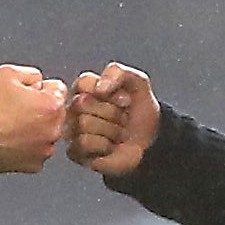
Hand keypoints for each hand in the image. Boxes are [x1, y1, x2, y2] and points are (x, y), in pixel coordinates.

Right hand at [0, 64, 69, 172]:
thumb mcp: (7, 73)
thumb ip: (32, 74)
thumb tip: (39, 82)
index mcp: (52, 106)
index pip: (58, 89)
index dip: (39, 88)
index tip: (25, 94)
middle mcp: (54, 130)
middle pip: (55, 112)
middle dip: (40, 109)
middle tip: (16, 109)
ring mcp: (45, 150)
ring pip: (47, 132)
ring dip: (36, 128)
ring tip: (11, 125)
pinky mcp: (35, 165)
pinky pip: (37, 150)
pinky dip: (28, 146)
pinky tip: (11, 139)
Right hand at [65, 62, 158, 177]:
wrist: (151, 140)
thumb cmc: (139, 112)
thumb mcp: (137, 82)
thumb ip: (117, 72)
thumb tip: (99, 89)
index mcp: (84, 90)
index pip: (83, 83)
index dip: (108, 92)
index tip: (124, 100)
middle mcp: (74, 109)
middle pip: (81, 103)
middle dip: (110, 112)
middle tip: (121, 118)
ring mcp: (72, 131)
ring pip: (83, 124)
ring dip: (110, 130)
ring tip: (117, 133)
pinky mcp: (75, 152)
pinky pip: (83, 143)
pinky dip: (103, 145)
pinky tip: (110, 147)